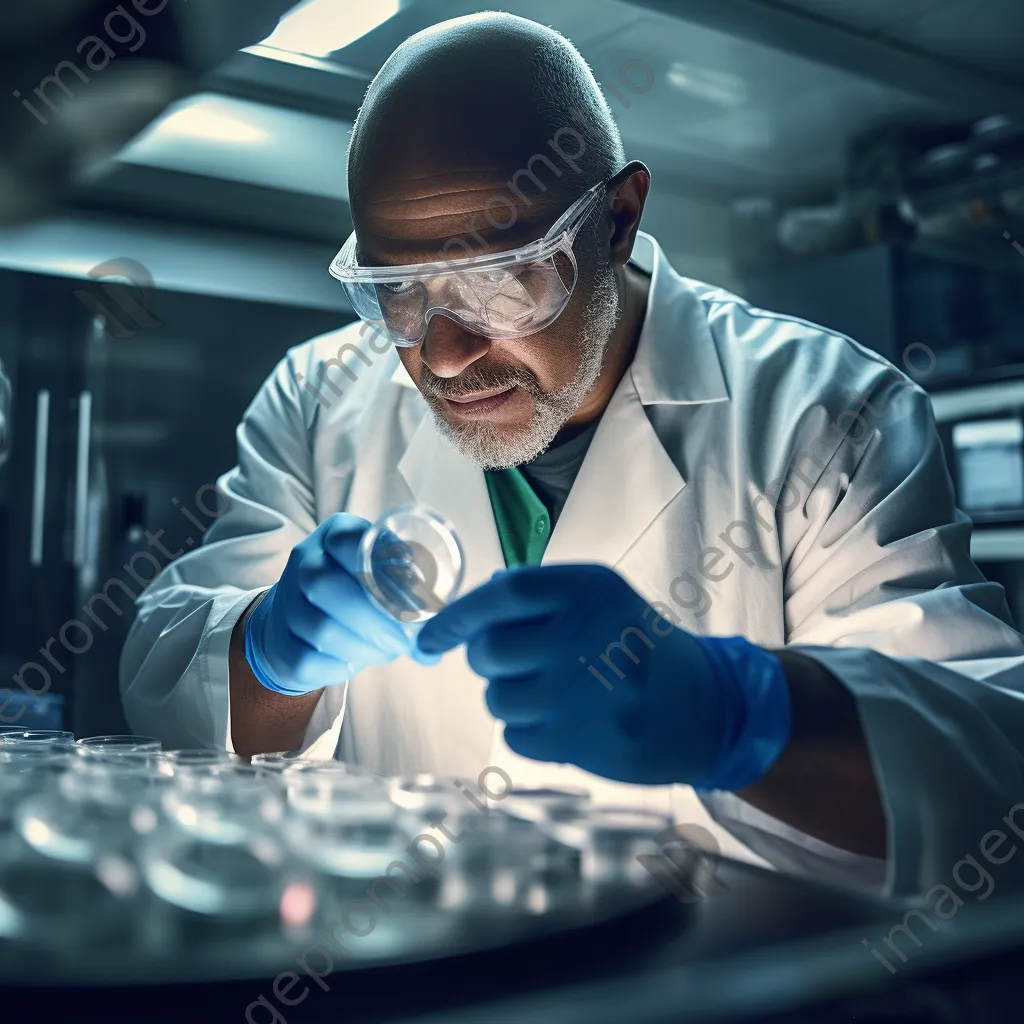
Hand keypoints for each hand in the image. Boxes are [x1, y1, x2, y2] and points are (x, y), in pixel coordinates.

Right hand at [244, 513, 437, 695]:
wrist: (298, 618)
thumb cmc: (357, 590)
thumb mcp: (381, 574)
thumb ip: (409, 593)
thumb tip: (440, 635)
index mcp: (335, 534)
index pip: (350, 542)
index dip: (385, 572)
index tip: (415, 600)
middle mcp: (304, 560)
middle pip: (326, 586)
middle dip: (375, 620)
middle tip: (405, 641)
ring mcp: (286, 601)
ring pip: (321, 629)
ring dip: (364, 648)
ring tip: (388, 652)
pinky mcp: (280, 642)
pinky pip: (308, 660)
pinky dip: (340, 667)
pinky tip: (355, 662)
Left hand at [416, 564, 790, 788]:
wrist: (706, 710)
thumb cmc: (639, 647)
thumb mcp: (604, 600)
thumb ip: (542, 596)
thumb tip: (471, 605)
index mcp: (591, 590)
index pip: (503, 594)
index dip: (457, 614)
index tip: (430, 636)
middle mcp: (585, 635)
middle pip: (489, 649)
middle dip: (484, 659)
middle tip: (512, 662)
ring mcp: (581, 693)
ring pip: (496, 698)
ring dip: (510, 697)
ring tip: (553, 693)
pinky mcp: (580, 742)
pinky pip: (515, 736)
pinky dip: (530, 732)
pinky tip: (568, 721)